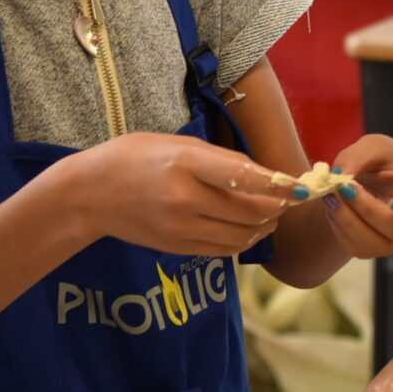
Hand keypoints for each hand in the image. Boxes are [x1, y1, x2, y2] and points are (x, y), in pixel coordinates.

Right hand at [55, 133, 294, 257]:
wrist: (90, 194)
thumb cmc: (133, 157)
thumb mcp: (175, 142)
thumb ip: (218, 158)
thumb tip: (262, 174)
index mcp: (185, 162)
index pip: (245, 177)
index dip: (279, 184)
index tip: (302, 185)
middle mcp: (185, 198)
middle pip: (250, 210)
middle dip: (278, 205)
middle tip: (291, 197)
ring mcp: (181, 228)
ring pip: (241, 234)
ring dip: (265, 225)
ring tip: (273, 213)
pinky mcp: (177, 247)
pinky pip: (224, 249)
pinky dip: (245, 241)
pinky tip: (251, 230)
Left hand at [316, 135, 392, 260]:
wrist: (360, 180)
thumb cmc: (379, 161)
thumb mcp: (373, 146)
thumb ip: (360, 155)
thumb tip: (342, 174)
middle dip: (368, 209)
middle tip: (344, 187)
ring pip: (376, 245)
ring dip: (349, 221)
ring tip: (331, 196)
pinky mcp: (374, 250)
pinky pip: (357, 249)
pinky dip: (340, 229)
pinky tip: (333, 208)